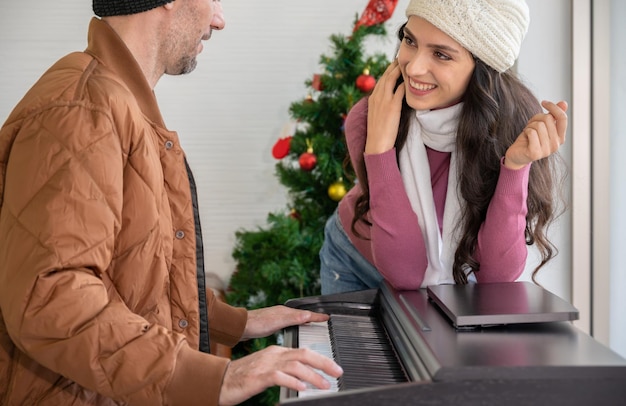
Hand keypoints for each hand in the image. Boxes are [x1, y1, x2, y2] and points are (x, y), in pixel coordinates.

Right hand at [218, 345, 342, 405]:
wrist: (220, 380)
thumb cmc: (243, 378)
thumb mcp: (267, 371)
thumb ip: (284, 371)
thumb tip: (303, 379)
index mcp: (276, 352)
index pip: (304, 352)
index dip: (321, 359)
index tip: (333, 368)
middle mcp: (273, 355)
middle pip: (304, 354)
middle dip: (324, 363)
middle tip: (337, 372)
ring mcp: (266, 364)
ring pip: (296, 365)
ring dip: (313, 375)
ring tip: (325, 384)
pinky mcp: (259, 376)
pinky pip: (280, 377)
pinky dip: (293, 382)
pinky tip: (303, 388)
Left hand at [241, 305, 329, 339]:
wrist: (240, 327)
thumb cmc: (257, 324)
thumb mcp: (277, 322)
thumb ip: (293, 318)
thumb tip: (308, 315)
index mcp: (285, 312)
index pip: (305, 314)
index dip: (317, 317)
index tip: (327, 318)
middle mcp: (282, 313)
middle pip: (302, 315)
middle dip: (313, 317)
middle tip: (323, 320)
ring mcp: (277, 318)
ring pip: (295, 319)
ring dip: (304, 321)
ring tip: (312, 324)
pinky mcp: (271, 324)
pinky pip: (289, 323)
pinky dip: (296, 325)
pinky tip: (293, 330)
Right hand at [364, 59, 405, 153]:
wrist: (377, 144)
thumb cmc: (380, 133)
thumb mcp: (379, 115)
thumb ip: (385, 105)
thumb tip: (395, 100)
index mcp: (373, 98)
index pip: (382, 79)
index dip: (390, 70)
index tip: (398, 64)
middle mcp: (376, 96)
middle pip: (386, 74)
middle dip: (395, 64)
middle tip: (404, 57)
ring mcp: (383, 100)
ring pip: (391, 78)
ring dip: (399, 69)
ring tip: (408, 62)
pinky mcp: (391, 106)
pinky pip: (399, 89)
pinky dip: (405, 82)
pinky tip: (412, 78)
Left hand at [504, 100, 567, 169]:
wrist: (517, 155)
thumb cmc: (530, 139)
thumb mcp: (542, 125)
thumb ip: (553, 116)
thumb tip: (564, 103)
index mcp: (560, 138)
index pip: (562, 118)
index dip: (554, 107)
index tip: (543, 102)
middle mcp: (556, 145)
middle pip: (548, 119)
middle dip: (536, 118)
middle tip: (530, 125)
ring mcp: (547, 150)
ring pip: (539, 125)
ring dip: (530, 126)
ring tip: (528, 133)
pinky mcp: (535, 153)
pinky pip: (531, 132)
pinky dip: (526, 131)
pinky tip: (525, 137)